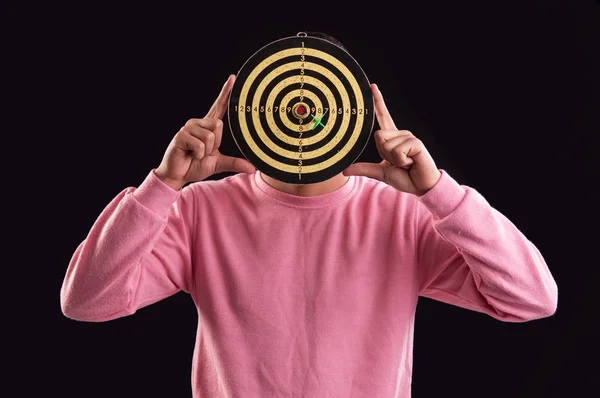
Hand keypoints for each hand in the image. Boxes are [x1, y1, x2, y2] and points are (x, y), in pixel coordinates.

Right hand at [155, 75, 255, 189]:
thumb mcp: (218, 163)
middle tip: (204, 152)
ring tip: (195, 153)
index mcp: (208, 126)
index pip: (219, 106)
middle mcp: (198, 123)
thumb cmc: (195, 165)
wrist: (178, 175)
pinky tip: (190, 154)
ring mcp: (189, 127)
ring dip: (206, 151)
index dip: (226, 92)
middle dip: (215, 144)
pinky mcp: (181, 135)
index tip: (233, 78)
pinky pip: (200, 145)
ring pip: (210, 136)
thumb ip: (234, 163)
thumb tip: (252, 168)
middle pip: (219, 125)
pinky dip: (198, 154)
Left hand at [343, 84, 441, 195]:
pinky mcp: (415, 142)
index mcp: (392, 138)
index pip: (383, 116)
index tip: (372, 86)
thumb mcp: (380, 173)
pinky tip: (411, 163)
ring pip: (386, 144)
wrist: (421, 186)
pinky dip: (401, 161)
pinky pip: (397, 150)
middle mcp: (400, 133)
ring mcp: (408, 136)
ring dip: (393, 159)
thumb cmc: (404, 177)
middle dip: (383, 153)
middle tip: (397, 162)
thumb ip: (363, 169)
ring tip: (406, 163)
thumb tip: (344, 171)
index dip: (378, 101)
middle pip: (378, 136)